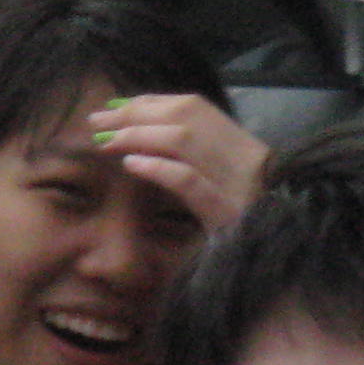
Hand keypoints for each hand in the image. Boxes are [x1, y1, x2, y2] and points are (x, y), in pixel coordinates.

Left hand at [88, 92, 267, 232]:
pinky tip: (132, 165)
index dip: (151, 103)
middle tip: (97, 124)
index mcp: (244, 145)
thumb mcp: (220, 182)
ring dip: (139, 136)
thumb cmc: (237, 225)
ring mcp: (238, 184)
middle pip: (185, 117)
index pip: (194, 107)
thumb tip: (132, 127)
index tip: (115, 108)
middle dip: (136, 115)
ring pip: (184, 141)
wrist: (266, 261)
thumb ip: (189, 155)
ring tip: (108, 143)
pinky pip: (188, 181)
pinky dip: (157, 168)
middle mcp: (245, 157)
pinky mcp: (226, 213)